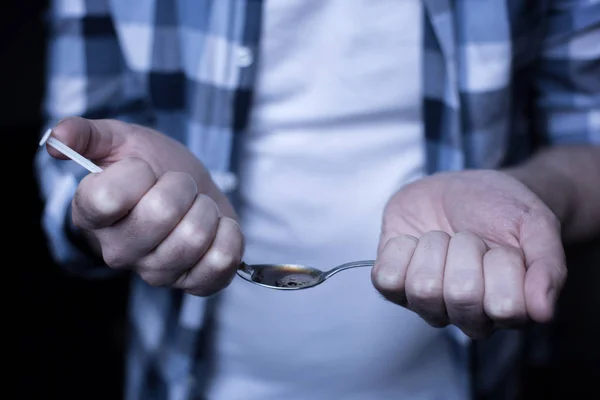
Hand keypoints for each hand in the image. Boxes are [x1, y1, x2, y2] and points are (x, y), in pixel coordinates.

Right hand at [46, 117, 243, 295]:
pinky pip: (223, 261)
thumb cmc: (152, 166)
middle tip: (178, 186)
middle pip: (160, 214)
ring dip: (205, 209)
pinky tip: (216, 227)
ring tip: (195, 206)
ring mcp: (158, 273)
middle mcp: (120, 251)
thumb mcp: (119, 140)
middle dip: (181, 186)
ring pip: (195, 237)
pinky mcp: (195, 283)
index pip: (107, 198)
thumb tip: (55, 139)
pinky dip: (228, 234)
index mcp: (92, 215)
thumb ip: (86, 134)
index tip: (144, 169)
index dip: (136, 174)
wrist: (189, 190)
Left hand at [372, 170, 565, 337]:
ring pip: (423, 288)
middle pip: (462, 296)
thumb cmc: (503, 211)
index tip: (504, 247)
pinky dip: (400, 249)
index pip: (505, 306)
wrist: (464, 188)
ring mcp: (426, 303)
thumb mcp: (537, 226)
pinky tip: (414, 241)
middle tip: (471, 238)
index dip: (503, 264)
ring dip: (435, 247)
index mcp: (508, 309)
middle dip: (468, 249)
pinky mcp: (394, 284)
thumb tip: (543, 311)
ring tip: (444, 238)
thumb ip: (548, 266)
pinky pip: (386, 279)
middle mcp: (466, 315)